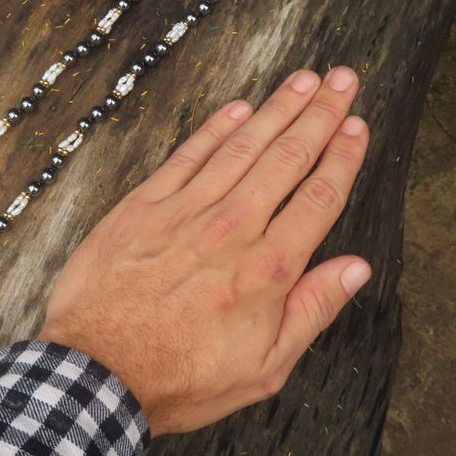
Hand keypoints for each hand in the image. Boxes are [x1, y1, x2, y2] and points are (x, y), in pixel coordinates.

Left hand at [39, 67, 370, 435]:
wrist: (97, 373)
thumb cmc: (181, 378)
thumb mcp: (264, 368)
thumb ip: (312, 311)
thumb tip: (356, 268)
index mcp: (268, 269)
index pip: (319, 197)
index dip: (343, 156)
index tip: (357, 125)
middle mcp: (233, 229)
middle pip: (287, 158)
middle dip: (320, 114)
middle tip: (342, 78)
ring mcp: (185, 212)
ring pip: (242, 147)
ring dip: (276, 108)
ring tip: (303, 78)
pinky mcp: (142, 207)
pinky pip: (187, 156)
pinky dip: (215, 129)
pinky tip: (238, 107)